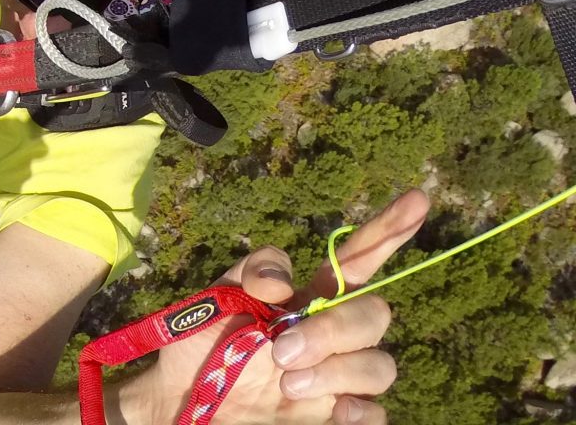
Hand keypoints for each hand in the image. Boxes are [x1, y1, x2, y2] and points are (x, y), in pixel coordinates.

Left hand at [144, 189, 427, 423]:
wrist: (183, 401)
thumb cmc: (201, 342)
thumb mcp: (217, 294)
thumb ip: (252, 272)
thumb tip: (286, 284)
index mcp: (309, 296)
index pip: (358, 259)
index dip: (387, 230)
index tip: (417, 197)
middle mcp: (332, 334)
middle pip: (375, 314)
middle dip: (334, 330)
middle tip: (280, 350)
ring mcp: (339, 377)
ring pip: (381, 365)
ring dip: (338, 371)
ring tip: (286, 381)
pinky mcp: (337, 417)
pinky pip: (377, 414)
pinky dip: (360, 411)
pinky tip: (332, 409)